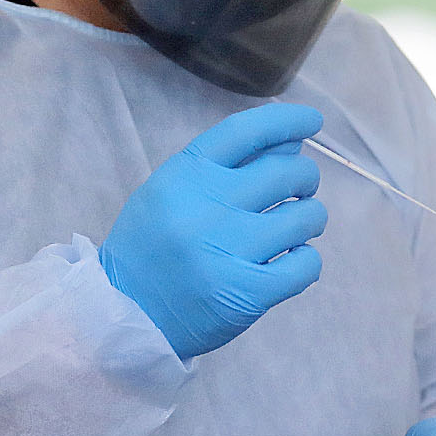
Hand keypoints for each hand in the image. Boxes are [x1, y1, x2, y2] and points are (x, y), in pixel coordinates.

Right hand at [100, 103, 327, 360]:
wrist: (123, 315)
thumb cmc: (152, 248)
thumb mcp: (170, 192)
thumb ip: (223, 166)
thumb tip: (291, 145)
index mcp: (186, 175)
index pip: (248, 131)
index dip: (288, 121)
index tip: (312, 122)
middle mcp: (208, 207)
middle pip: (289, 171)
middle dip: (306, 178)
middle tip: (301, 191)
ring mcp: (228, 251)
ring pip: (306, 217)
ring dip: (310, 219)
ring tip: (295, 228)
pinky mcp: (246, 293)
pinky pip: (306, 265)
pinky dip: (307, 261)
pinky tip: (290, 262)